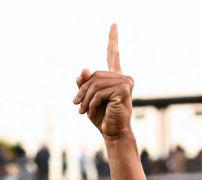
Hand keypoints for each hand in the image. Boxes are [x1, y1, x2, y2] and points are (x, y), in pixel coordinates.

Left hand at [72, 24, 133, 138]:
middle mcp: (123, 77)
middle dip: (82, 90)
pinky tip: (90, 111)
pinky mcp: (125, 90)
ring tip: (82, 110)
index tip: (113, 24)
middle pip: (95, 74)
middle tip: (76, 104)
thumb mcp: (88, 98)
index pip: (113, 54)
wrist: (112, 132)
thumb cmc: (101, 117)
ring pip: (95, 83)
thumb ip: (84, 84)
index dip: (113, 39)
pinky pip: (100, 91)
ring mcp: (126, 82)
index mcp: (115, 77)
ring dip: (85, 98)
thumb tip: (83, 70)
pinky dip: (91, 102)